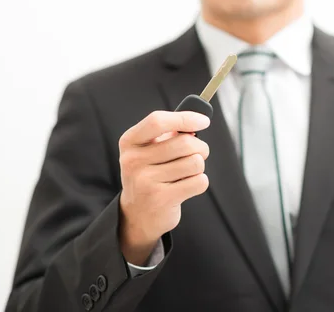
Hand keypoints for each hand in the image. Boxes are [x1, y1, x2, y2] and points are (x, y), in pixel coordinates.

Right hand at [118, 111, 210, 264]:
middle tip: (199, 153)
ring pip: (195, 162)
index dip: (185, 118)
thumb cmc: (150, 174)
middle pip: (184, 142)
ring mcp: (145, 181)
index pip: (158, 121)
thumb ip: (170, 133)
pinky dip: (200, 182)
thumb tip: (197, 122)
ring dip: (199, 166)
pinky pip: (199, 182)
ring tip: (188, 172)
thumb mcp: (150, 150)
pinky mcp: (161, 199)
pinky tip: (186, 186)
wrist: (138, 215)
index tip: (204, 120)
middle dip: (200, 147)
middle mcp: (133, 160)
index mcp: (129, 142)